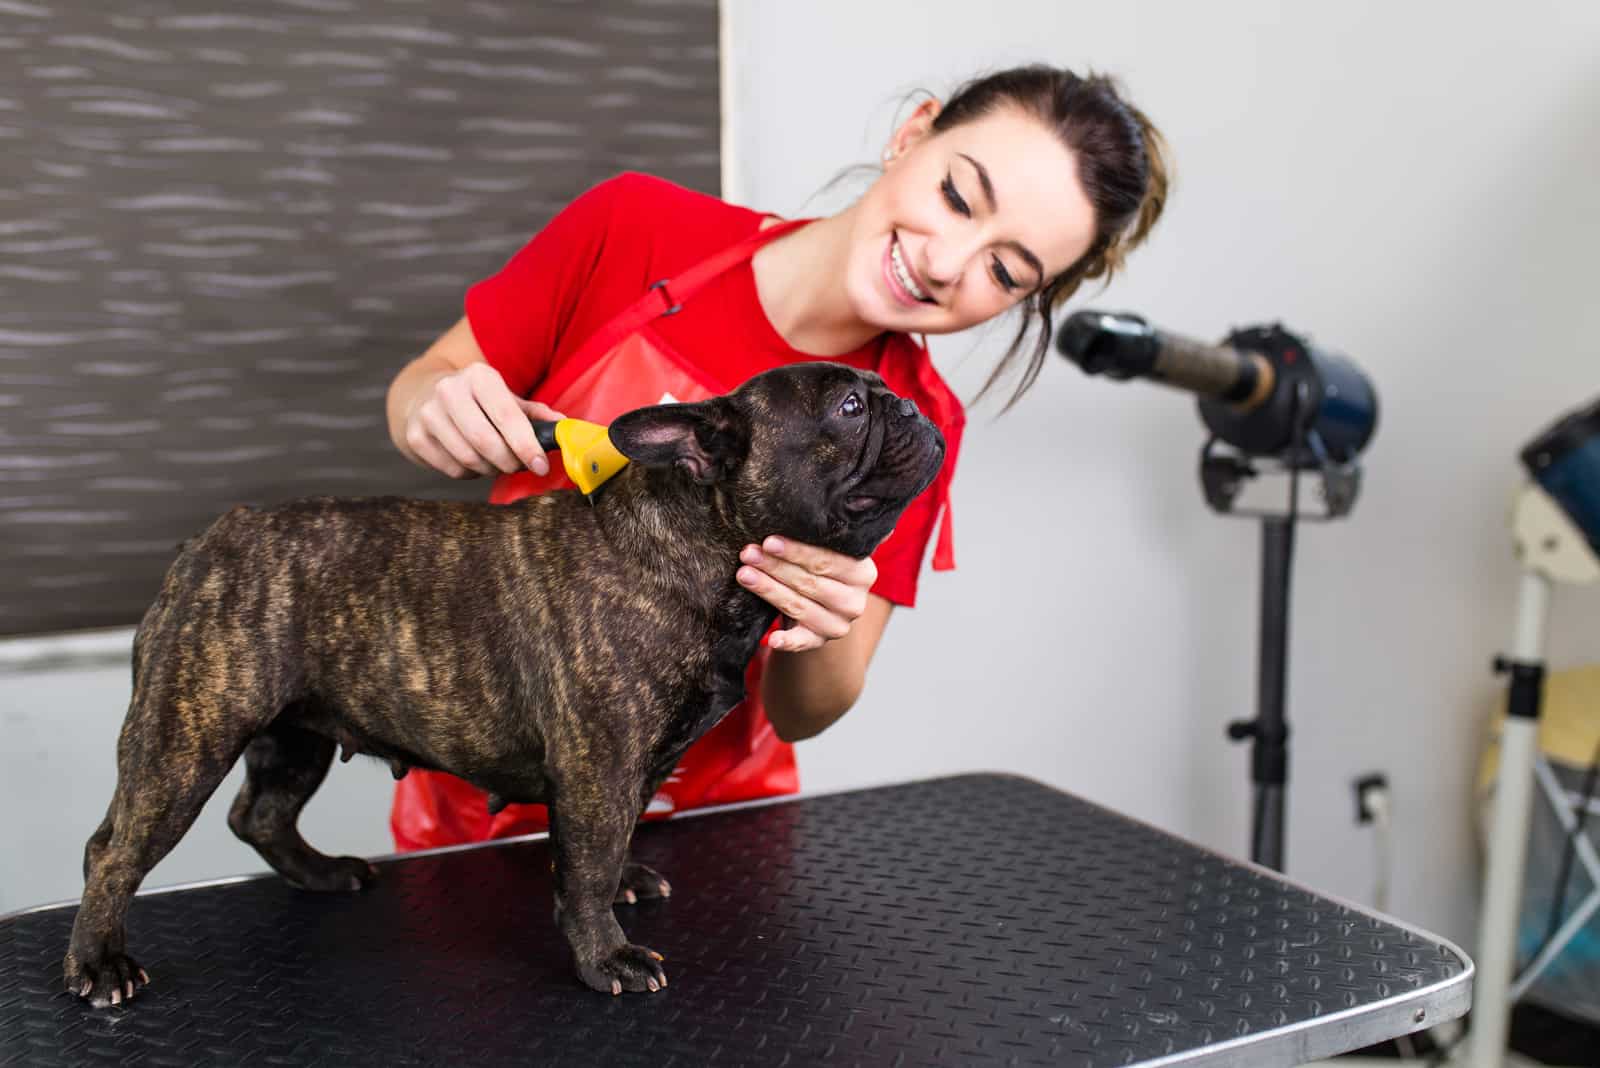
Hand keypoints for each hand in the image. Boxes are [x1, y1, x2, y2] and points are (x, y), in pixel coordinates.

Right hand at [403, 362, 563, 478]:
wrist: (422, 394)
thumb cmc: (476, 400)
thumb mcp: (505, 397)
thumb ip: (535, 413)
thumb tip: (563, 426)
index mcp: (478, 376)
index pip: (507, 416)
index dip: (527, 445)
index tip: (541, 465)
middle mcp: (449, 390)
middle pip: (486, 442)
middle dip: (509, 462)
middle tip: (518, 466)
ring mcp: (428, 413)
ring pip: (469, 459)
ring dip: (490, 469)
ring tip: (496, 461)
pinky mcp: (415, 436)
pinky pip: (452, 469)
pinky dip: (469, 473)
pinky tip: (471, 459)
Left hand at [736, 536, 875, 652]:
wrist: (821, 604)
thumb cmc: (820, 565)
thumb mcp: (832, 548)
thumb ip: (836, 530)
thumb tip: (858, 493)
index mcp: (863, 573)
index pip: (828, 561)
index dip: (798, 552)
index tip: (769, 540)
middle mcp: (855, 602)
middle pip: (810, 583)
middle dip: (776, 567)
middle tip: (748, 553)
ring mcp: (839, 625)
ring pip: (799, 606)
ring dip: (768, 590)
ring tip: (743, 574)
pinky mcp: (819, 642)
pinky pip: (802, 643)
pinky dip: (788, 642)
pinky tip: (771, 639)